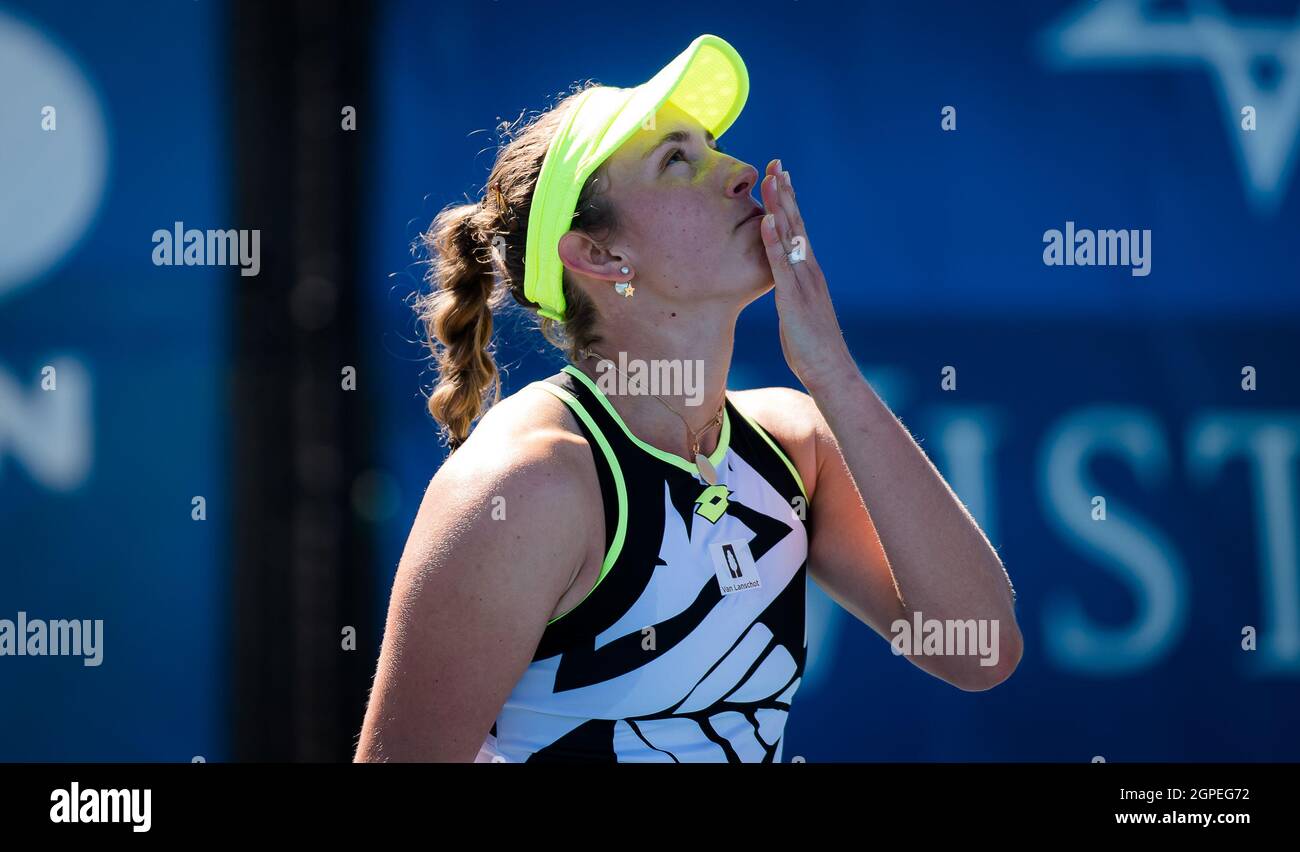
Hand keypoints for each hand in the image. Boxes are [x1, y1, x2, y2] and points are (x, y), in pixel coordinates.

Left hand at [759, 159, 854, 392]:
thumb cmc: (811, 345)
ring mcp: (804, 282)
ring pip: (791, 237)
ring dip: (780, 207)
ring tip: (771, 179)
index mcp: (809, 272)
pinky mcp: (794, 298)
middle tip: (777, 163)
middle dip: (785, 192)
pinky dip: (774, 241)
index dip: (789, 202)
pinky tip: (766, 221)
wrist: (830, 370)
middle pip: (796, 223)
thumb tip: (780, 281)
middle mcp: (810, 270)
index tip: (781, 176)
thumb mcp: (797, 310)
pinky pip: (782, 265)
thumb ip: (790, 291)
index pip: (798, 229)